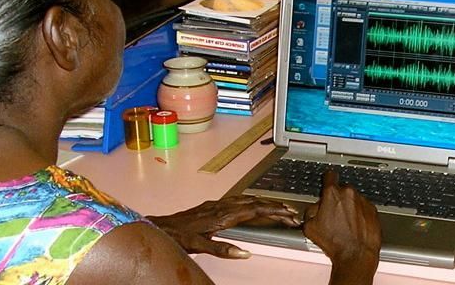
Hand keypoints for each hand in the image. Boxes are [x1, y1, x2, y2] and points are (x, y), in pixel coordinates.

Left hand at [147, 195, 300, 258]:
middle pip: (254, 202)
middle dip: (274, 206)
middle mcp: (221, 206)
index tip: (288, 215)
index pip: (254, 210)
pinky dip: (251, 201)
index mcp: (222, 215)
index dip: (273, 211)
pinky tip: (253, 204)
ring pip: (246, 199)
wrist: (162, 226)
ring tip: (278, 208)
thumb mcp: (200, 246)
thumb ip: (223, 250)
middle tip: (292, 213)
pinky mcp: (212, 205)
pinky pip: (238, 200)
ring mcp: (217, 204)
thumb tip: (245, 254)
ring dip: (264, 203)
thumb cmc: (179, 236)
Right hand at [302, 171, 381, 284]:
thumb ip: (311, 210)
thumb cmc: (335, 243)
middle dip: (338, 198)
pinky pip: (365, 208)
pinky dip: (361, 215)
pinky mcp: (374, 212)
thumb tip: (314, 208)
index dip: (327, 179)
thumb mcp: (310, 226)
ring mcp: (363, 202)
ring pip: (354, 199)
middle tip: (333, 213)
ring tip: (346, 224)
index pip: (330, 175)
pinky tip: (355, 227)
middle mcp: (349, 194)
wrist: (356, 256)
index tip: (327, 181)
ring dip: (350, 207)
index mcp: (332, 194)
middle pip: (342, 189)